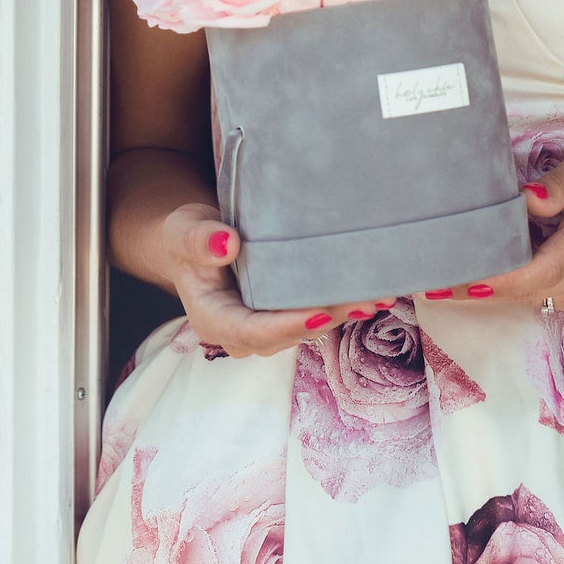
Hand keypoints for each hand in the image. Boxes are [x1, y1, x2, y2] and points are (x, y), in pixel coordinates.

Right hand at [159, 202, 396, 357]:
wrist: (199, 241)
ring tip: (379, 295)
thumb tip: (225, 243)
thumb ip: (198, 238)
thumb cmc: (190, 235)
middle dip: (328, 319)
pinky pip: (314, 315)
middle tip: (367, 301)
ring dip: (343, 314)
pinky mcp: (284, 315)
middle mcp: (241, 333)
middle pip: (288, 334)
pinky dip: (342, 304)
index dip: (288, 326)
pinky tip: (373, 291)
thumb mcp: (183, 229)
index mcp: (213, 320)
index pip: (253, 332)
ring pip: (307, 328)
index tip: (321, 313)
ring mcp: (265, 327)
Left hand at [438, 149, 563, 314]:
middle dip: (478, 286)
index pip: (540, 269)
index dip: (498, 279)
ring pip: (531, 296)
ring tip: (450, 272)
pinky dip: (516, 284)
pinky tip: (493, 268)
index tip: (460, 280)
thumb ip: (559, 183)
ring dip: (494, 287)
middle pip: (526, 289)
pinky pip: (542, 296)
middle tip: (429, 279)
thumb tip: (522, 199)